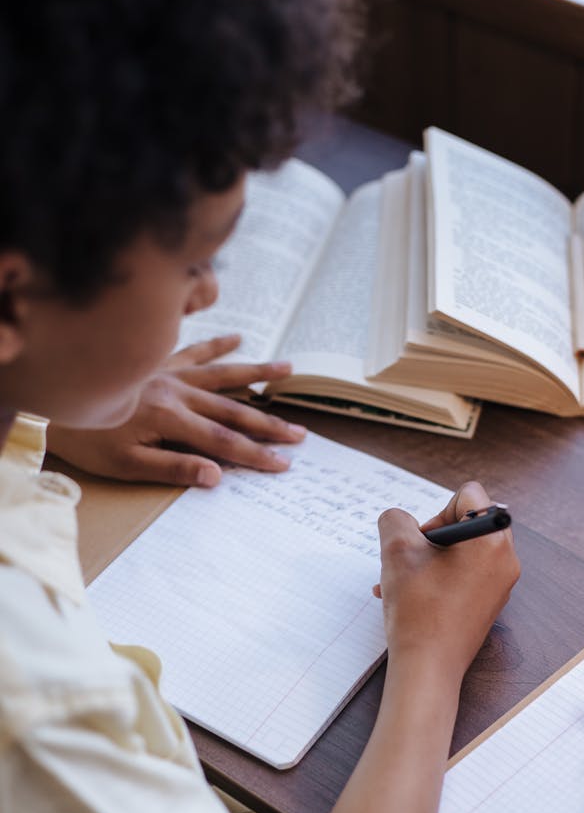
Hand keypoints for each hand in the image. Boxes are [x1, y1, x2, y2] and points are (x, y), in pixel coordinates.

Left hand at [46, 335, 306, 484]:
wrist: (54, 399)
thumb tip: (216, 474)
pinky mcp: (156, 362)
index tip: (284, 464)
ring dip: (256, 374)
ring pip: (221, 374)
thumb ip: (173, 467)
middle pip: (232, 410)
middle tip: (299, 433)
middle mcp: (176, 391)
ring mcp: (168, 373)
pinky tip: (237, 339)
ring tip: (288, 370)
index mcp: (170, 418)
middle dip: (268, 423)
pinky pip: (192, 350)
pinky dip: (216, 345)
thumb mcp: (126, 465)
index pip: (224, 442)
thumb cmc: (86, 439)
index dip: (257, 454)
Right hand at [375, 481, 519, 684]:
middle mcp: (505, 559)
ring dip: (430, 558)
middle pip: (468, 522)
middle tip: (414, 559)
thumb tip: (400, 520)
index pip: (468, 495)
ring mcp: (500, 584)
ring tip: (402, 580)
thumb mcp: (397, 551)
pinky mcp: (490, 603)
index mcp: (491, 539)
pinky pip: (465, 575)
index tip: (422, 542)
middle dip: (433, 536)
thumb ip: (395, 520)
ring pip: (462, 551)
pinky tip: (411, 596)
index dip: (437, 511)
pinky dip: (439, 577)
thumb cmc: (418, 610)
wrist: (428, 668)